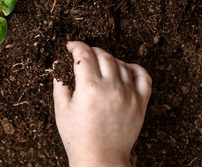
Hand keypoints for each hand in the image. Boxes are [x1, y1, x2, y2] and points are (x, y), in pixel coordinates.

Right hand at [53, 41, 151, 166]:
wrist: (100, 158)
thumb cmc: (78, 136)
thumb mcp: (61, 108)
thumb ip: (60, 83)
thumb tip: (58, 64)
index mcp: (89, 88)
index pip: (84, 54)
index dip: (75, 46)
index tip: (70, 46)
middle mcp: (111, 87)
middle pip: (103, 55)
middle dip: (90, 50)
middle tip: (82, 55)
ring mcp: (129, 94)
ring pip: (120, 63)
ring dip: (108, 59)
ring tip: (99, 65)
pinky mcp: (140, 102)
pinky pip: (143, 76)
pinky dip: (134, 68)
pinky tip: (124, 68)